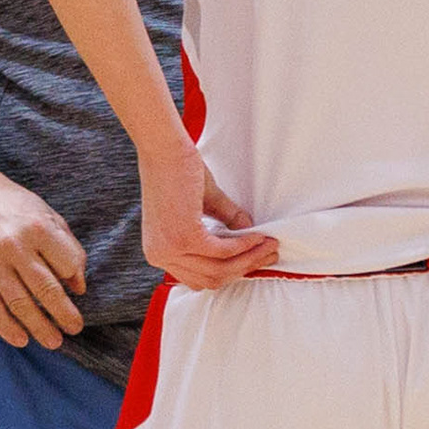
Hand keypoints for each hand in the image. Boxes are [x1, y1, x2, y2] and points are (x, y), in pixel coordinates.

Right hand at [0, 155, 89, 347]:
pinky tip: (21, 339)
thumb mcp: (46, 214)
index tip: (78, 293)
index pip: (67, 264)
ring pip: (20, 303)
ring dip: (39, 327)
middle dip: (64, 314)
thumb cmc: (14, 207)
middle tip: (75, 328)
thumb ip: (67, 245)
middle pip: (46, 289)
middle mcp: (14, 245)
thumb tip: (78, 286)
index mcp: (38, 227)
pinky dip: (7, 328)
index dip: (76, 281)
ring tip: (53, 341)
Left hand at [140, 142, 278, 290]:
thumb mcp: (204, 204)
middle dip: (245, 269)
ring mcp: (171, 249)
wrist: (164, 149)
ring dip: (250, 259)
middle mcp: (160, 256)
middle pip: (212, 279)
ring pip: (220, 269)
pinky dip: (244, 246)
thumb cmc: (176, 170)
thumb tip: (250, 234)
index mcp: (159, 252)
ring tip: (269, 245)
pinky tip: (257, 236)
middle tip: (269, 255)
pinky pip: (223, 251)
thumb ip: (225, 222)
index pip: (199, 278)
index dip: (230, 273)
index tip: (253, 260)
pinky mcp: (184, 238)